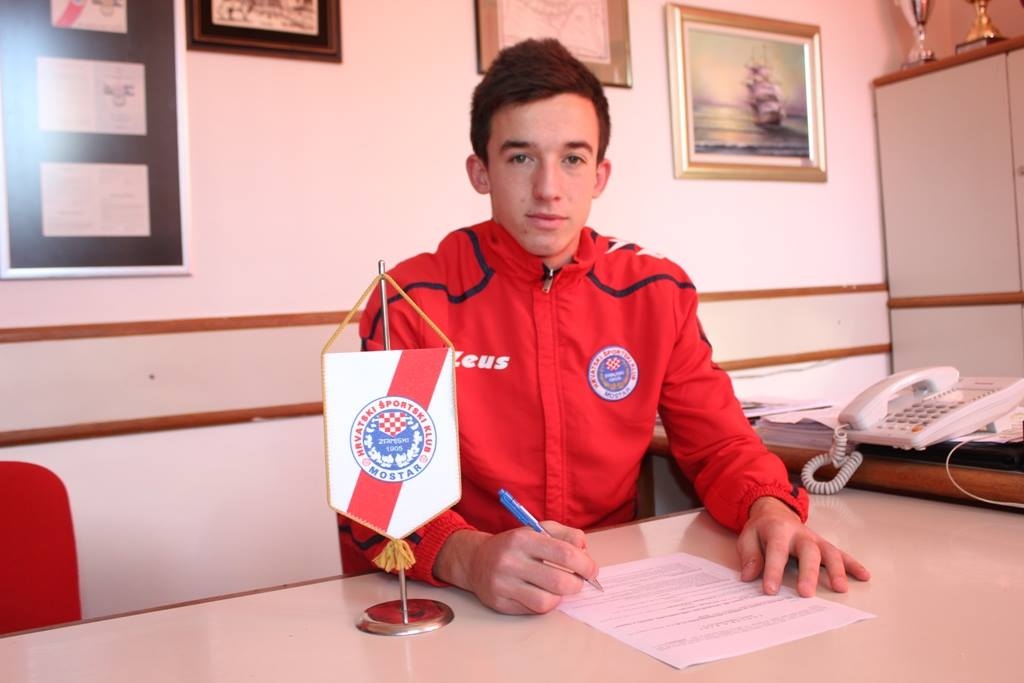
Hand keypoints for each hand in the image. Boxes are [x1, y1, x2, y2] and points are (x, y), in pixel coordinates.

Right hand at [434, 522, 597, 613]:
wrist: (476, 560)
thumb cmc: (514, 545)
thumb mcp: (538, 530)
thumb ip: (566, 535)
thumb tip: (585, 551)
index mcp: (522, 539)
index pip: (564, 553)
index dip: (585, 564)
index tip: (592, 570)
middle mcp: (511, 561)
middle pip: (559, 582)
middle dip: (577, 584)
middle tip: (578, 582)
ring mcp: (503, 585)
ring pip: (547, 601)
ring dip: (560, 597)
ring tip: (558, 588)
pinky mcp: (500, 604)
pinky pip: (533, 611)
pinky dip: (544, 604)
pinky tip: (541, 593)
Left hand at [737, 496, 869, 596]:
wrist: (775, 511)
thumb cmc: (761, 528)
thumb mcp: (747, 537)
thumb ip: (749, 555)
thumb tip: (749, 577)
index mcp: (777, 530)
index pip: (776, 551)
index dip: (773, 571)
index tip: (770, 591)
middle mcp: (800, 534)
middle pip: (807, 551)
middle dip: (808, 573)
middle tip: (806, 593)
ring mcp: (815, 539)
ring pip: (829, 552)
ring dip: (836, 569)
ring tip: (840, 588)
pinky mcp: (824, 545)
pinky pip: (841, 553)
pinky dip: (853, 564)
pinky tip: (864, 576)